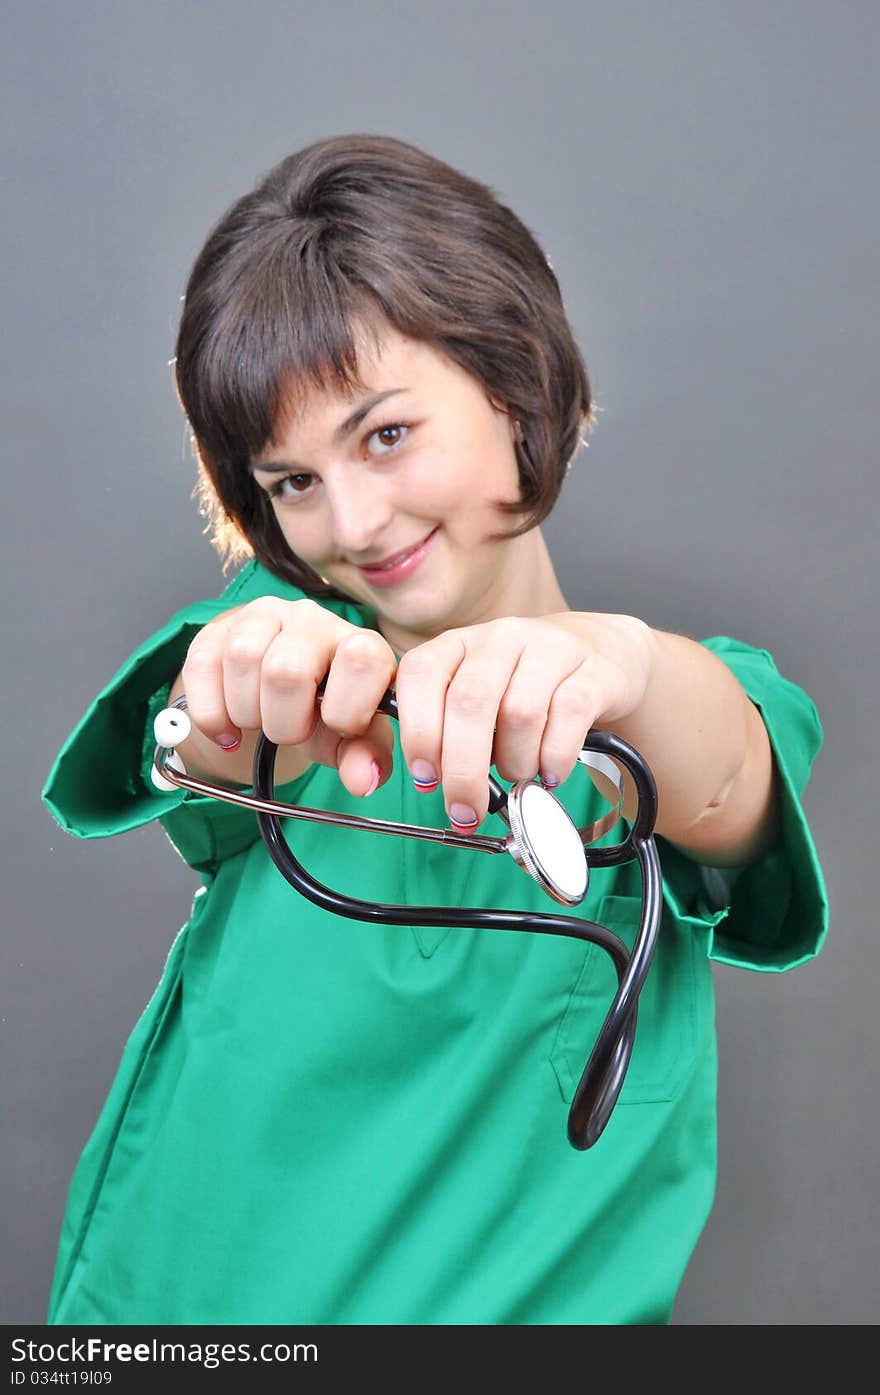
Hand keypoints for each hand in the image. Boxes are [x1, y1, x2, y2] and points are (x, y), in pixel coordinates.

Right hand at [181, 597, 397, 796]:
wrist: (275, 690)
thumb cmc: (321, 710)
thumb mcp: (349, 738)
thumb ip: (365, 756)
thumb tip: (363, 781)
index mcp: (359, 644)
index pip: (363, 661)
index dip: (346, 711)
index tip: (340, 730)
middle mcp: (315, 620)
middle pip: (287, 670)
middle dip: (283, 723)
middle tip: (289, 732)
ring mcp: (265, 616)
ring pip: (242, 657)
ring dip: (246, 713)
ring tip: (258, 722)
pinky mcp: (220, 627)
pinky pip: (202, 665)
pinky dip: (210, 714)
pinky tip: (226, 728)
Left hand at [394, 613, 653, 827]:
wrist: (602, 655)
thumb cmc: (525, 688)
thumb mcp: (479, 697)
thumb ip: (448, 728)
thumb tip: (431, 780)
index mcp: (461, 643)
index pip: (422, 673)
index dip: (418, 730)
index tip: (425, 778)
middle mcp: (502, 638)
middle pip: (469, 702)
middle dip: (463, 769)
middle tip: (466, 810)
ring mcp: (550, 649)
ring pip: (520, 714)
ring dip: (514, 764)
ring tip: (519, 777)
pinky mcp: (594, 671)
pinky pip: (569, 718)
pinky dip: (554, 758)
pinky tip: (550, 773)